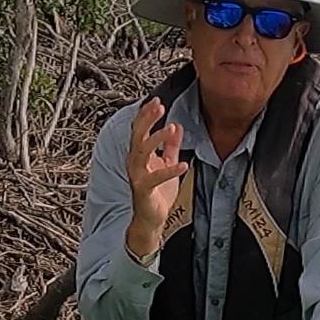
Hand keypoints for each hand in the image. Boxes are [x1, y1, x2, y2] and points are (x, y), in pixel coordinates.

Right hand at [123, 96, 186, 257]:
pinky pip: (156, 178)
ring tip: (171, 128)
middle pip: (137, 136)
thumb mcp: (167, 162)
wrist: (151, 218)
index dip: (146, 114)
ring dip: (156, 139)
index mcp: (139, 155)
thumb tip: (178, 125)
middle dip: (147, 120)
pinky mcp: (144, 190)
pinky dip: (170, 170)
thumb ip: (172, 146)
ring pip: (142, 152)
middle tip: (160, 107)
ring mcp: (138, 176)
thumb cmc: (157, 192)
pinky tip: (184, 164)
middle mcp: (135, 163)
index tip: (157, 101)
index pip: (139, 130)